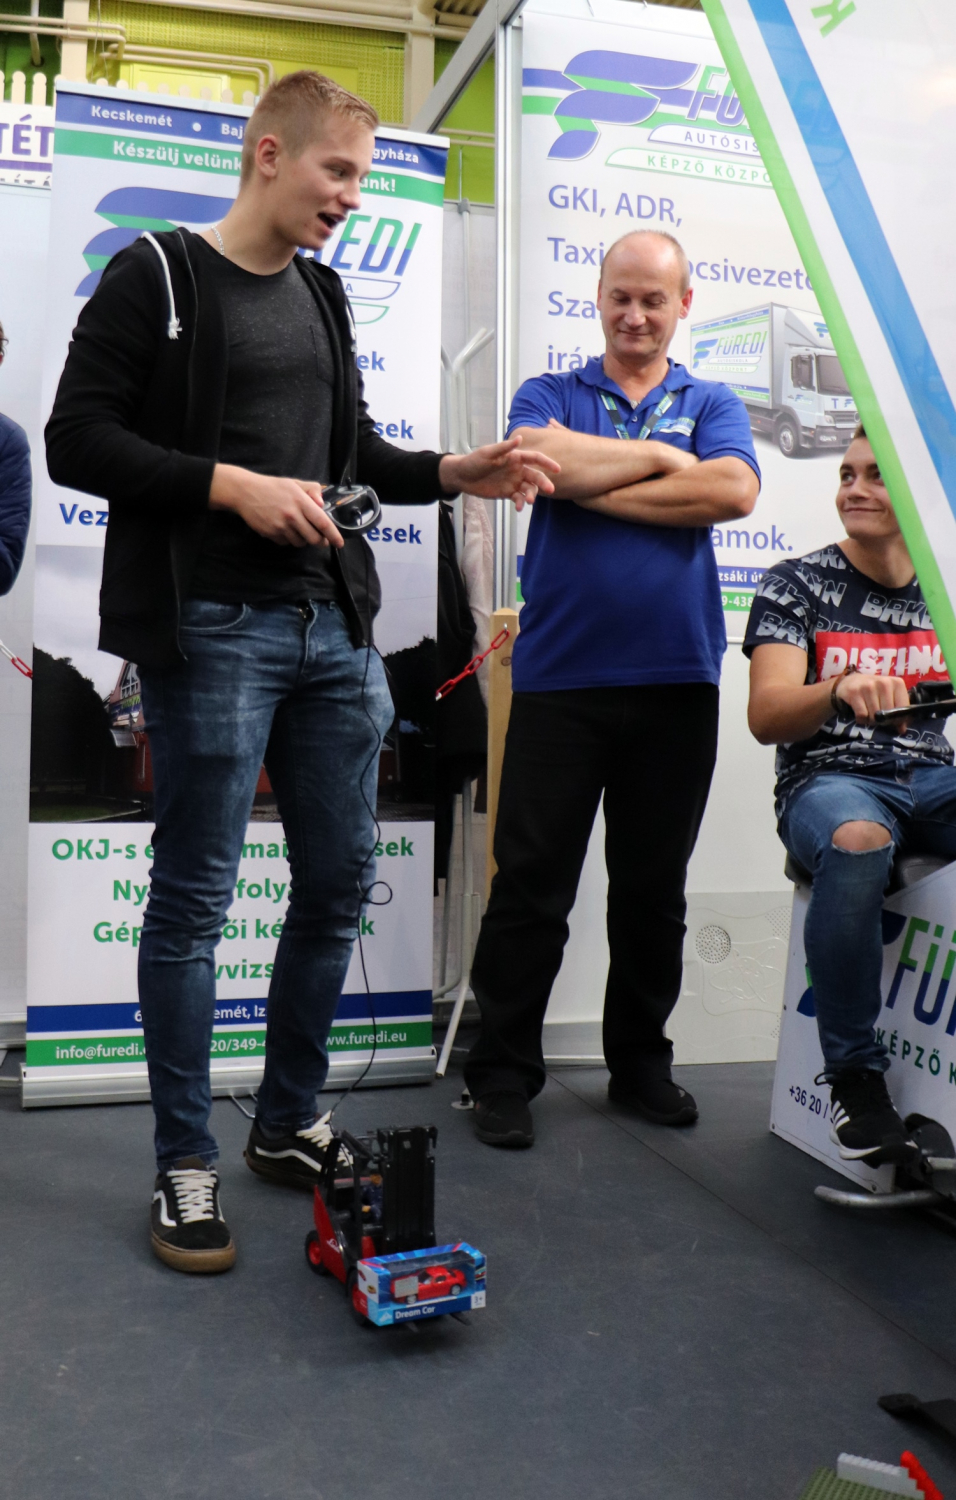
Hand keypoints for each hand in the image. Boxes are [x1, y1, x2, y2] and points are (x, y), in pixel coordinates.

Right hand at [209, 464, 343, 547]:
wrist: (245, 492)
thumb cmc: (272, 487)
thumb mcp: (294, 483)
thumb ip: (312, 490)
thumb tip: (322, 504)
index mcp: (300, 502)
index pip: (322, 523)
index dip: (333, 535)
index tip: (339, 543)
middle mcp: (292, 516)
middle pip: (313, 538)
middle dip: (319, 541)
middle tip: (321, 539)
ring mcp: (280, 527)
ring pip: (300, 543)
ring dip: (303, 540)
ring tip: (299, 529)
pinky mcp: (271, 534)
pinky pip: (286, 543)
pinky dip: (288, 539)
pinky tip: (284, 528)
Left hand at [438, 436, 559, 509]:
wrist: (463, 477)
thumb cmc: (474, 461)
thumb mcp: (488, 453)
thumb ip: (504, 448)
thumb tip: (520, 438)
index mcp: (515, 457)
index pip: (535, 458)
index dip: (547, 462)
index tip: (557, 469)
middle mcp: (517, 469)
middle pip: (535, 476)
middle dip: (544, 482)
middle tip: (550, 490)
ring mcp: (513, 482)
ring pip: (529, 489)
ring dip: (531, 495)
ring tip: (529, 501)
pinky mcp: (508, 493)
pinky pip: (518, 499)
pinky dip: (520, 503)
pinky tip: (518, 507)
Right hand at [833, 672, 909, 723]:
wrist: (852, 681)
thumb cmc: (875, 691)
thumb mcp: (889, 697)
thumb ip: (898, 711)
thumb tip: (902, 730)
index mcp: (897, 683)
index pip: (902, 708)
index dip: (898, 719)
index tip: (892, 721)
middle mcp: (884, 683)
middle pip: (887, 713)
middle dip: (883, 721)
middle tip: (879, 719)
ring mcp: (868, 686)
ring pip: (874, 715)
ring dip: (871, 720)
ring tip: (869, 716)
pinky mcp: (854, 692)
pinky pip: (862, 715)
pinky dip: (861, 719)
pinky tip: (861, 715)